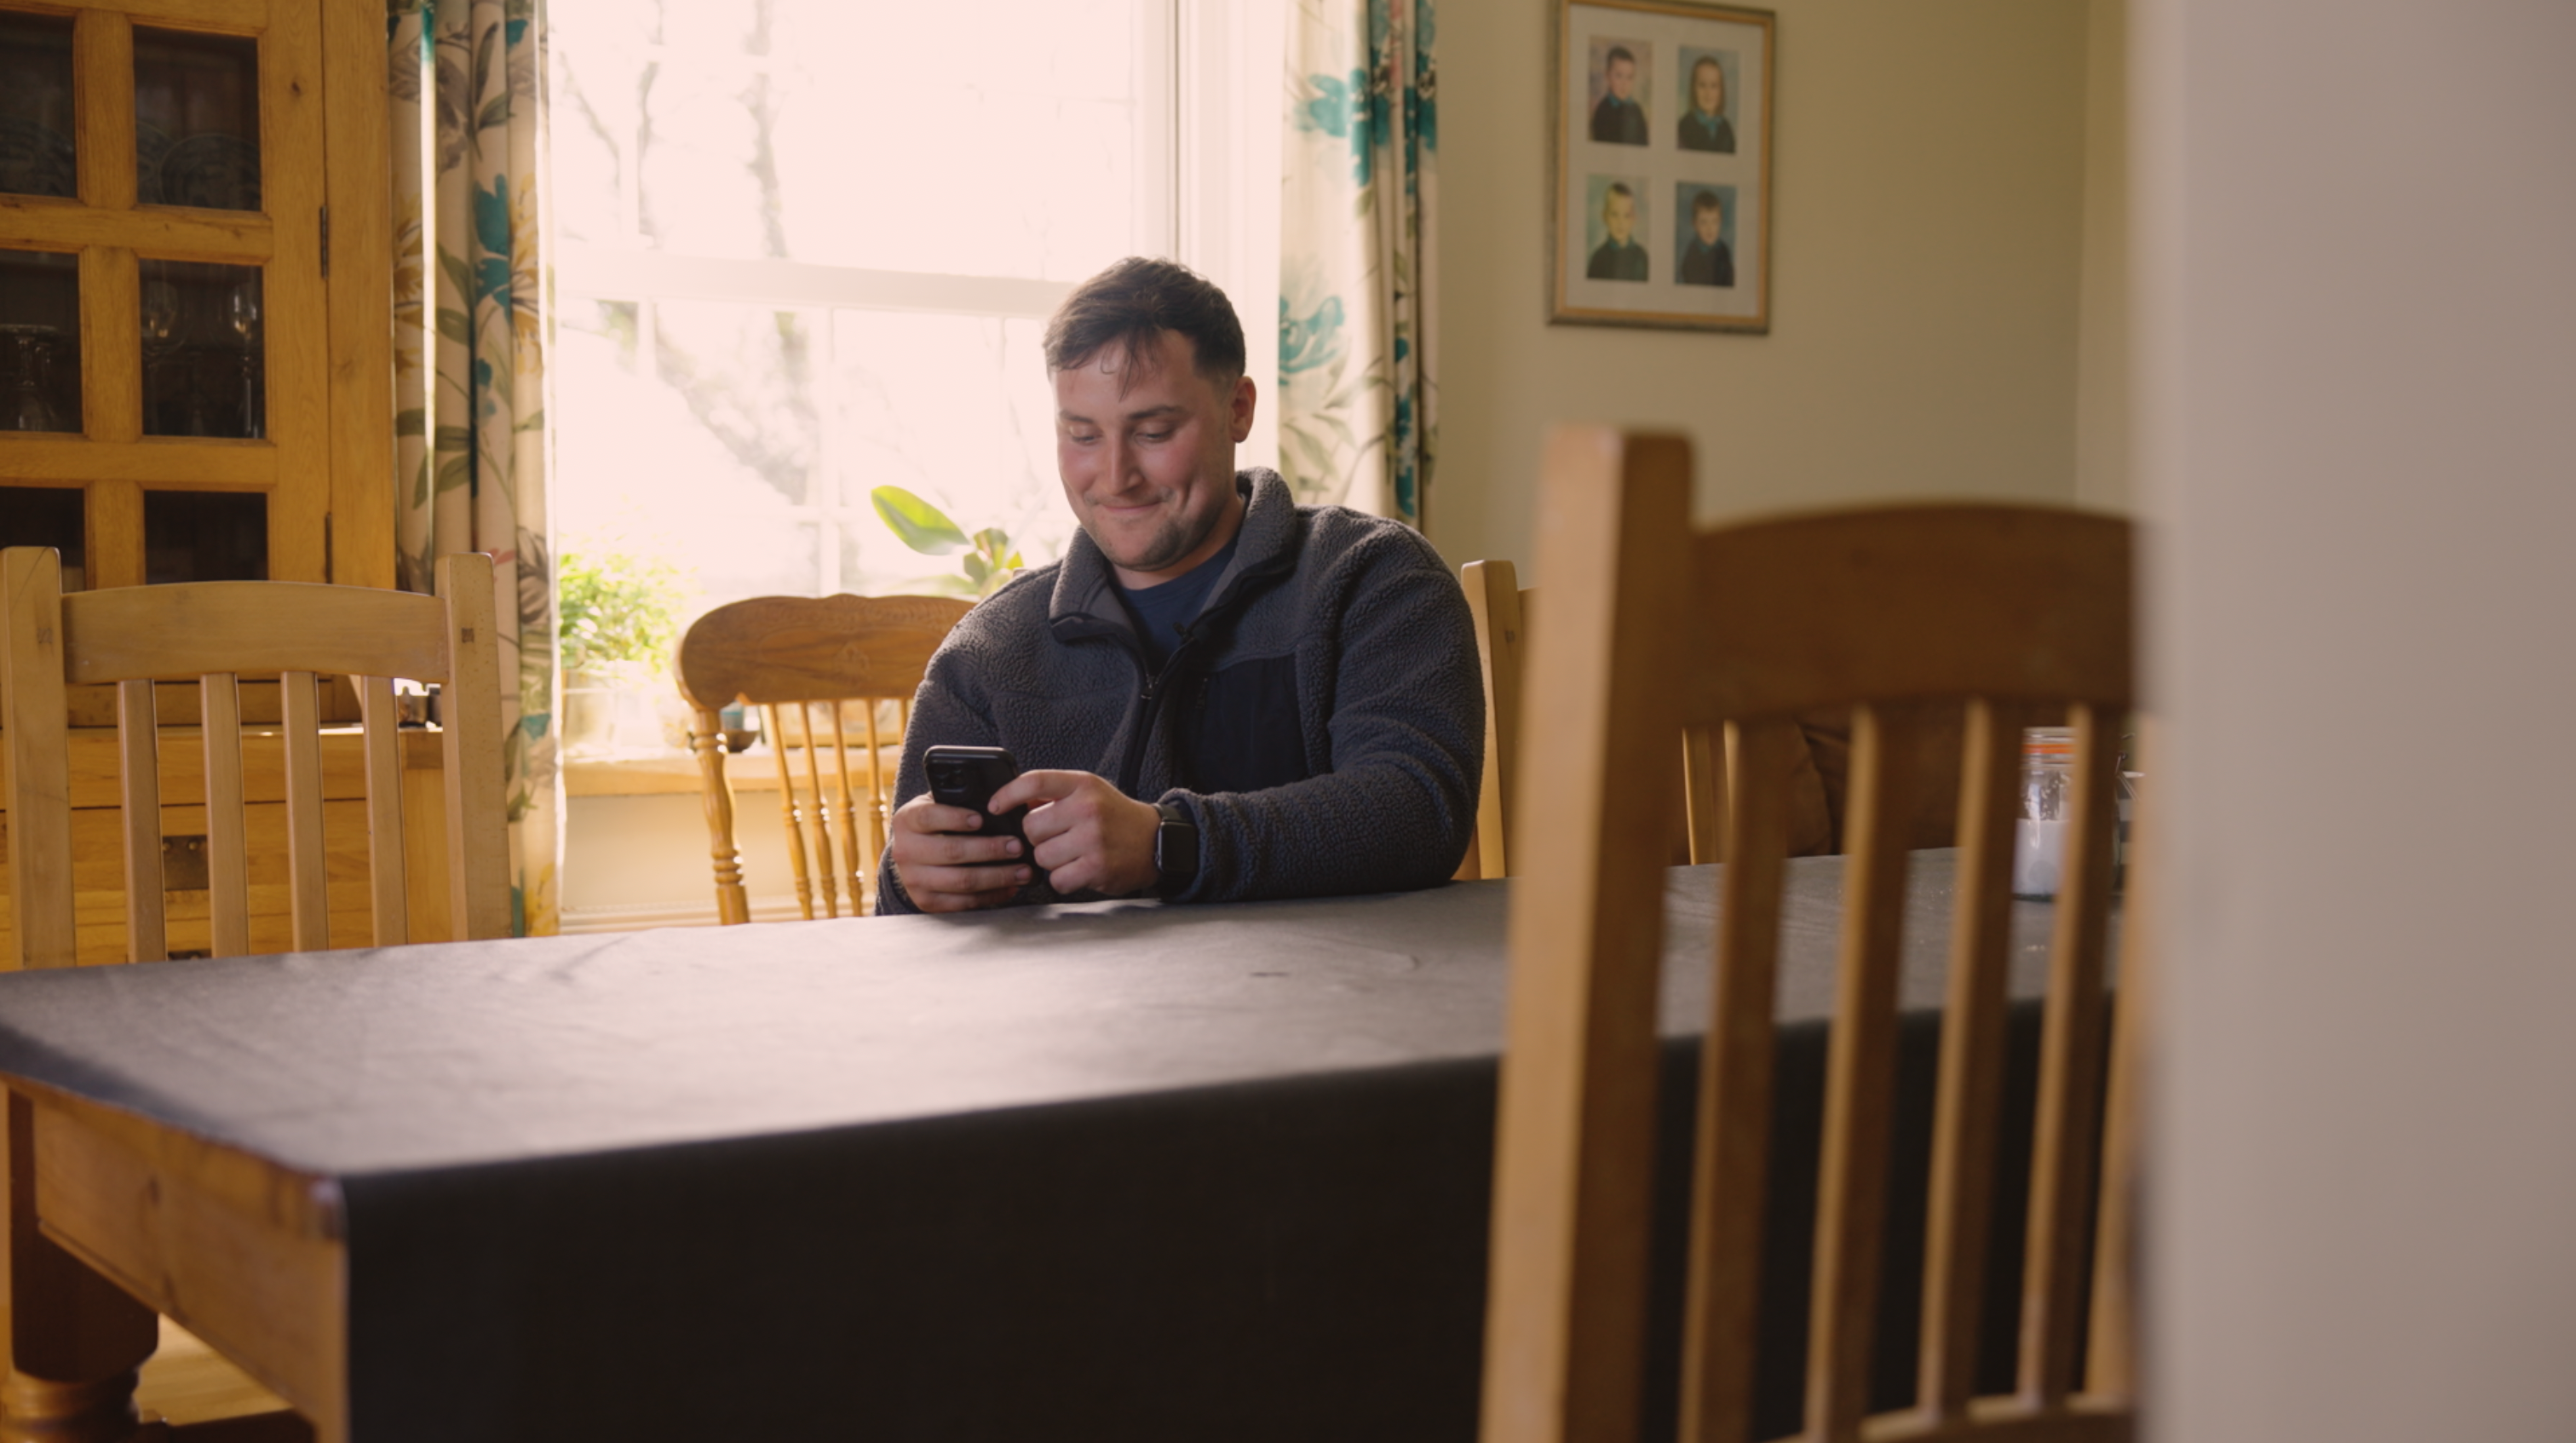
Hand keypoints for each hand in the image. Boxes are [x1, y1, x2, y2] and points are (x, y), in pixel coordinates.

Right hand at [886, 793, 1030, 912]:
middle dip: (990, 849)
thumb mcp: (938, 805)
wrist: (913, 854)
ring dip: (997, 877)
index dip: (956, 818)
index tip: (981, 819)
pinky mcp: (926, 902)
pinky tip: (1010, 887)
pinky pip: (963, 902)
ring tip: (1022, 870)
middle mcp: (905, 851)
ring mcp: (913, 880)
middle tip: (1017, 846)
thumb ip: (959, 802)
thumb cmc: (935, 824)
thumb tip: (1000, 804)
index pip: (929, 817)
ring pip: (961, 881)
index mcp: (907, 820)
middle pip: (952, 851)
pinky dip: (991, 895)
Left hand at [990, 770, 1162, 898]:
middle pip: (1030, 826)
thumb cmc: (1116, 817)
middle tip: (1057, 839)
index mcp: (1082, 785)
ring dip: (1050, 861)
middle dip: (1037, 837)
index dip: (1007, 794)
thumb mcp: (1088, 793)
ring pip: (1041, 856)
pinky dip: (1063, 880)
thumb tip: (1012, 803)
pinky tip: (1079, 870)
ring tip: (1072, 855)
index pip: (1034, 782)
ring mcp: (1093, 839)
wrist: (1155, 841)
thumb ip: (1053, 795)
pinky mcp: (1096, 867)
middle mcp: (1087, 808)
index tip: (995, 806)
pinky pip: (1057, 879)